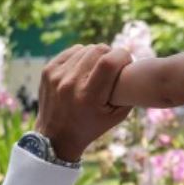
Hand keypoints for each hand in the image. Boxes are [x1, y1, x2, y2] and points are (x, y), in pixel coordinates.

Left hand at [35, 45, 132, 161]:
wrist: (56, 136)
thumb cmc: (91, 126)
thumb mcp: (116, 116)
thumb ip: (129, 93)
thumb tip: (135, 67)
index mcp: (88, 97)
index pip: (109, 62)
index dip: (123, 56)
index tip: (127, 61)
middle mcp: (70, 84)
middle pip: (97, 50)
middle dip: (110, 54)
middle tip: (114, 66)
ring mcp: (56, 76)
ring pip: (85, 48)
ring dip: (96, 56)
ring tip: (98, 70)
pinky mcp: (48, 70)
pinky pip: (72, 51)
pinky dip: (82, 56)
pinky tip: (84, 68)